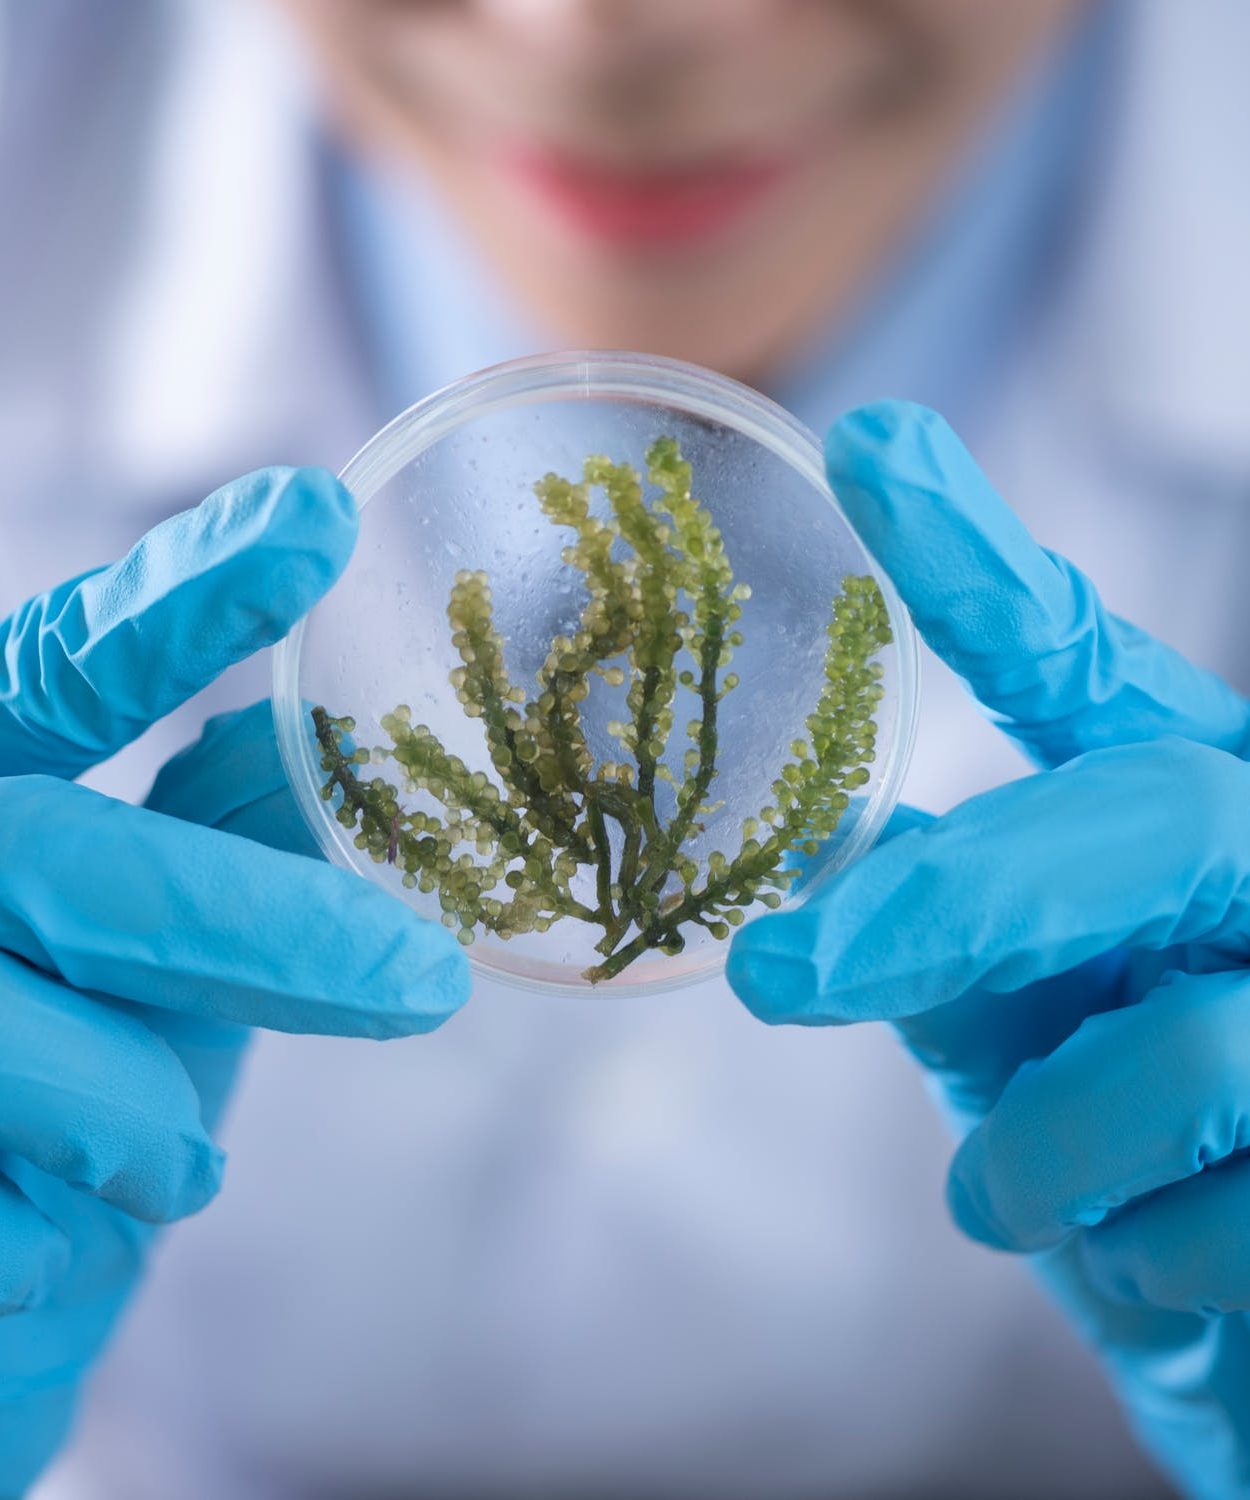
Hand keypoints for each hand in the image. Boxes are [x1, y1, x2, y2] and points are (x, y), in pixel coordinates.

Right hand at [0, 469, 467, 1493]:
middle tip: (425, 983)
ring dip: (132, 1114)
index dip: (185, 602)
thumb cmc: (60, 1059)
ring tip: (179, 1165)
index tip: (321, 522)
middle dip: (252, 932)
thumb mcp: (149, 934)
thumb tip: (360, 735)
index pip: (70, 667)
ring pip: (21, 1044)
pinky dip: (43, 1238)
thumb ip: (222, 832)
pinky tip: (42, 1244)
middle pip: (74, 866)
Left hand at [727, 402, 1249, 1499]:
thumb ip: (967, 946)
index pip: (1086, 671)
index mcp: (1193, 819)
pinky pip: (1226, 1223)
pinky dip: (1135, 1265)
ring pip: (1182, 1053)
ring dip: (1044, 1150)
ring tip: (1000, 1201)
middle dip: (949, 903)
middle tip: (778, 973)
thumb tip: (846, 841)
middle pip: (1143, 818)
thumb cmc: (1156, 1168)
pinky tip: (1146, 1278)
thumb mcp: (1043, 1038)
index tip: (869, 445)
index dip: (979, 564)